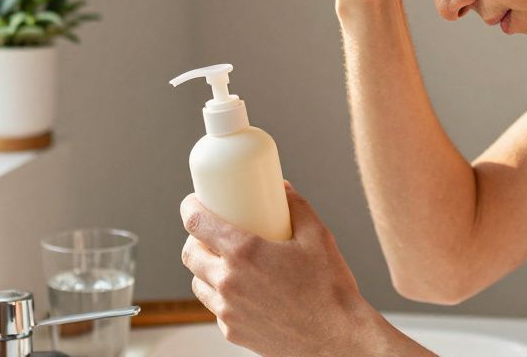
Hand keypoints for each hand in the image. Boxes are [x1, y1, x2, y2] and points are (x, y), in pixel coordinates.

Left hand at [180, 181, 379, 355]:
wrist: (337, 338)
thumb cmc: (329, 289)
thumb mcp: (317, 236)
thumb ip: (296, 206)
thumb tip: (282, 188)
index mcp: (244, 253)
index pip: (196, 222)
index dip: (190, 207)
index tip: (194, 202)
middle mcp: (228, 282)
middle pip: (190, 254)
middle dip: (195, 239)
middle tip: (212, 232)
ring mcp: (228, 311)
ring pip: (198, 283)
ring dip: (205, 268)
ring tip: (225, 262)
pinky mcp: (233, 332)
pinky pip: (215, 308)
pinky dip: (221, 296)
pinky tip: (241, 290)